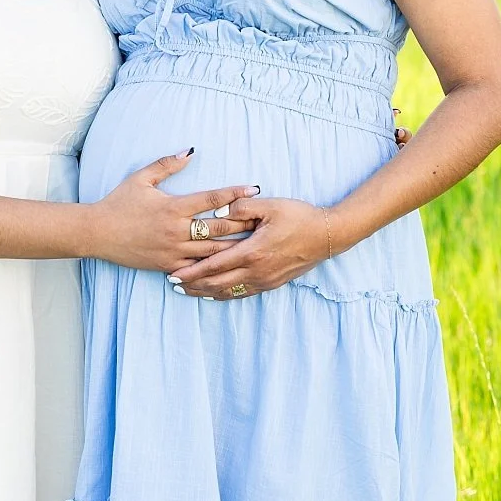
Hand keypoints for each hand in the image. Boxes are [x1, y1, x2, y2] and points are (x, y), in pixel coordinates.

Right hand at [88, 152, 261, 271]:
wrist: (97, 233)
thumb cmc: (118, 203)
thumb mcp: (141, 178)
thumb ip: (167, 164)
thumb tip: (190, 151)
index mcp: (173, 207)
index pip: (212, 199)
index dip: (235, 193)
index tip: (254, 189)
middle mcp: (176, 230)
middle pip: (219, 228)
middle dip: (243, 224)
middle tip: (263, 221)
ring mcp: (172, 251)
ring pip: (212, 252)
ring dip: (234, 248)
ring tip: (254, 245)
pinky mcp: (166, 265)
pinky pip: (194, 269)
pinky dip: (211, 268)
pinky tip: (228, 267)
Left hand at [168, 194, 335, 298]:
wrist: (328, 235)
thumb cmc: (300, 216)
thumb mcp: (271, 205)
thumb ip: (242, 207)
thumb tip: (218, 211)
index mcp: (252, 251)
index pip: (213, 266)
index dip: (191, 272)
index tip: (173, 274)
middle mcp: (256, 271)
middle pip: (215, 284)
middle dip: (192, 285)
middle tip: (172, 284)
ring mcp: (264, 280)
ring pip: (227, 292)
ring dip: (205, 292)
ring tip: (187, 291)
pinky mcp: (271, 284)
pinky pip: (242, 293)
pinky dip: (223, 295)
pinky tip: (212, 295)